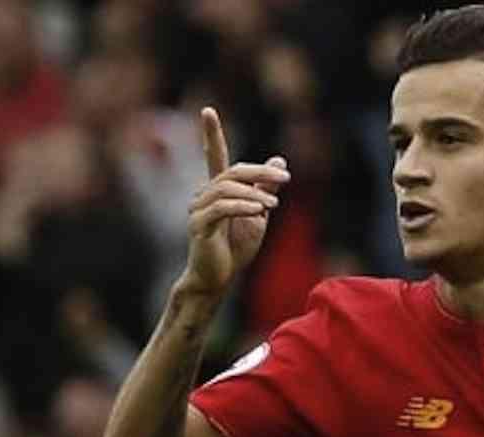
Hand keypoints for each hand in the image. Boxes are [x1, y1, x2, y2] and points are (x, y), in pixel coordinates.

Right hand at [181, 107, 288, 296]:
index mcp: (217, 190)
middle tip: (285, 177)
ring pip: (227, 188)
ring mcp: (198, 210)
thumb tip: (278, 160)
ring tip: (273, 205)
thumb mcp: (258, 214)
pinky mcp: (199, 226)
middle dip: (260, 172)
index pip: (214, 156)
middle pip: (232, 171)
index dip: (211, 134)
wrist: (219, 279)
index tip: (207, 110)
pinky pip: (221, 208)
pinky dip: (243, 206)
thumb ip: (265, 188)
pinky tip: (259, 212)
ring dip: (255, 194)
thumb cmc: (235, 248)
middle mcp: (203, 195)